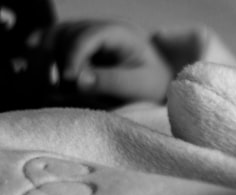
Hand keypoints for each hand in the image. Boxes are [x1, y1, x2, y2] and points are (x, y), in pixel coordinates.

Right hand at [45, 20, 172, 106]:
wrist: (157, 84)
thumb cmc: (152, 85)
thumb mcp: (139, 86)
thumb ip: (112, 82)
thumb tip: (79, 81)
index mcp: (120, 32)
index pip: (88, 35)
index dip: (74, 55)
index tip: (69, 79)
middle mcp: (99, 27)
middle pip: (66, 33)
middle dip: (61, 60)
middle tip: (65, 88)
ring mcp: (85, 33)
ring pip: (54, 36)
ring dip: (49, 60)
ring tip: (58, 85)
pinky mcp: (76, 44)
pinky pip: (51, 42)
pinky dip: (42, 55)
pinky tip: (39, 72)